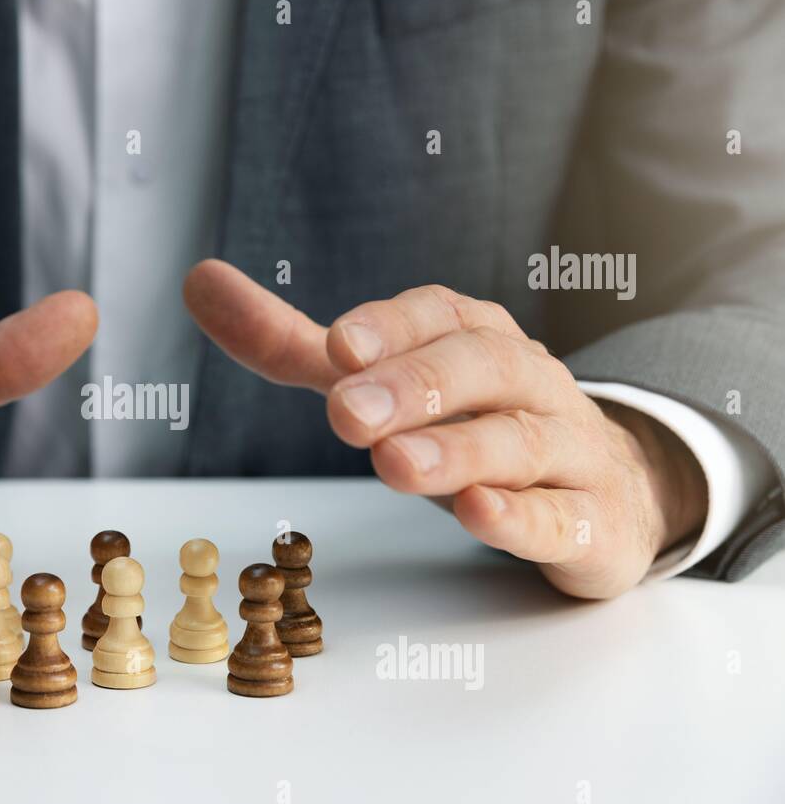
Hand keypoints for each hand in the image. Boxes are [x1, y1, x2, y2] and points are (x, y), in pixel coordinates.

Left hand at [184, 260, 706, 598]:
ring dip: (460, 450)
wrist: (607, 494)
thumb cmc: (475, 425)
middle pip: (484, 367)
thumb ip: (294, 345)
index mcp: (477, 339)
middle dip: (417, 385)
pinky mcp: (590, 523)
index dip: (391, 328)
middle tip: (347, 412)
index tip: (338, 345)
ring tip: (396, 464)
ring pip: (520, 441)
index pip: (440, 316)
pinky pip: (560, 517)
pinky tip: (480, 513)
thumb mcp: (383, 382)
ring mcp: (567, 452)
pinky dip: (523, 516)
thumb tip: (197, 280)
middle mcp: (529, 383)